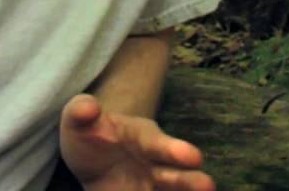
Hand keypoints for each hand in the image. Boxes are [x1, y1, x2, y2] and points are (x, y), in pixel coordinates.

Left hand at [59, 94, 214, 190]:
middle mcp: (157, 166)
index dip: (174, 151)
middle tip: (208, 186)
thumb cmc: (92, 134)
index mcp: (144, 139)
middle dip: (191, 183)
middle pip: (177, 177)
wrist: (95, 156)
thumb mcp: (80, 120)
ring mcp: (155, 187)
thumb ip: (81, 112)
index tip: (193, 157)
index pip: (159, 145)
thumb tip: (88, 107)